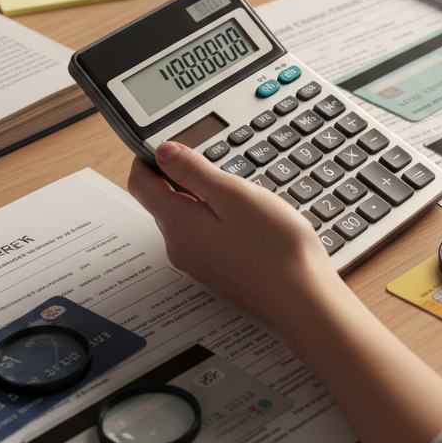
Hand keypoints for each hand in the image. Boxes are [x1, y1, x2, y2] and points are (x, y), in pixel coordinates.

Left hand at [127, 141, 326, 323]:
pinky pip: (206, 238)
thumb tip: (165, 152)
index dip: (147, 159)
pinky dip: (217, 221)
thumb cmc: (274, 247)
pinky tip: (249, 221)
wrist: (301, 297)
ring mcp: (198, 263)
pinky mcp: (217, 272)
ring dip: (203, 200)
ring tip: (241, 193)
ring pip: (187, 220)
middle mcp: (180, 246)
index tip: (167, 145)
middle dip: (181, 179)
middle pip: (163, 202)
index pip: (140, 184)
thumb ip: (194, 171)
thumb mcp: (234, 194)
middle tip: (216, 165)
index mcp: (178, 223)